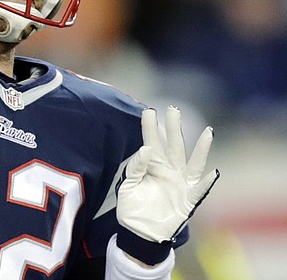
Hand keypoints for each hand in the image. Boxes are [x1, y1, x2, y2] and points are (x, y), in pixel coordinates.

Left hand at [117, 106, 218, 243]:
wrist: (140, 232)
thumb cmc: (132, 207)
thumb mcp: (128, 185)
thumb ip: (136, 167)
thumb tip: (146, 148)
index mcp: (152, 165)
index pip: (152, 142)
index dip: (151, 127)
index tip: (149, 111)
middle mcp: (169, 170)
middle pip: (174, 145)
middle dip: (174, 127)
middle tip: (174, 109)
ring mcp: (181, 183)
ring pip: (193, 162)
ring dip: (201, 148)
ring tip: (208, 132)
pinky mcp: (188, 200)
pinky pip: (200, 189)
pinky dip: (207, 182)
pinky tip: (214, 172)